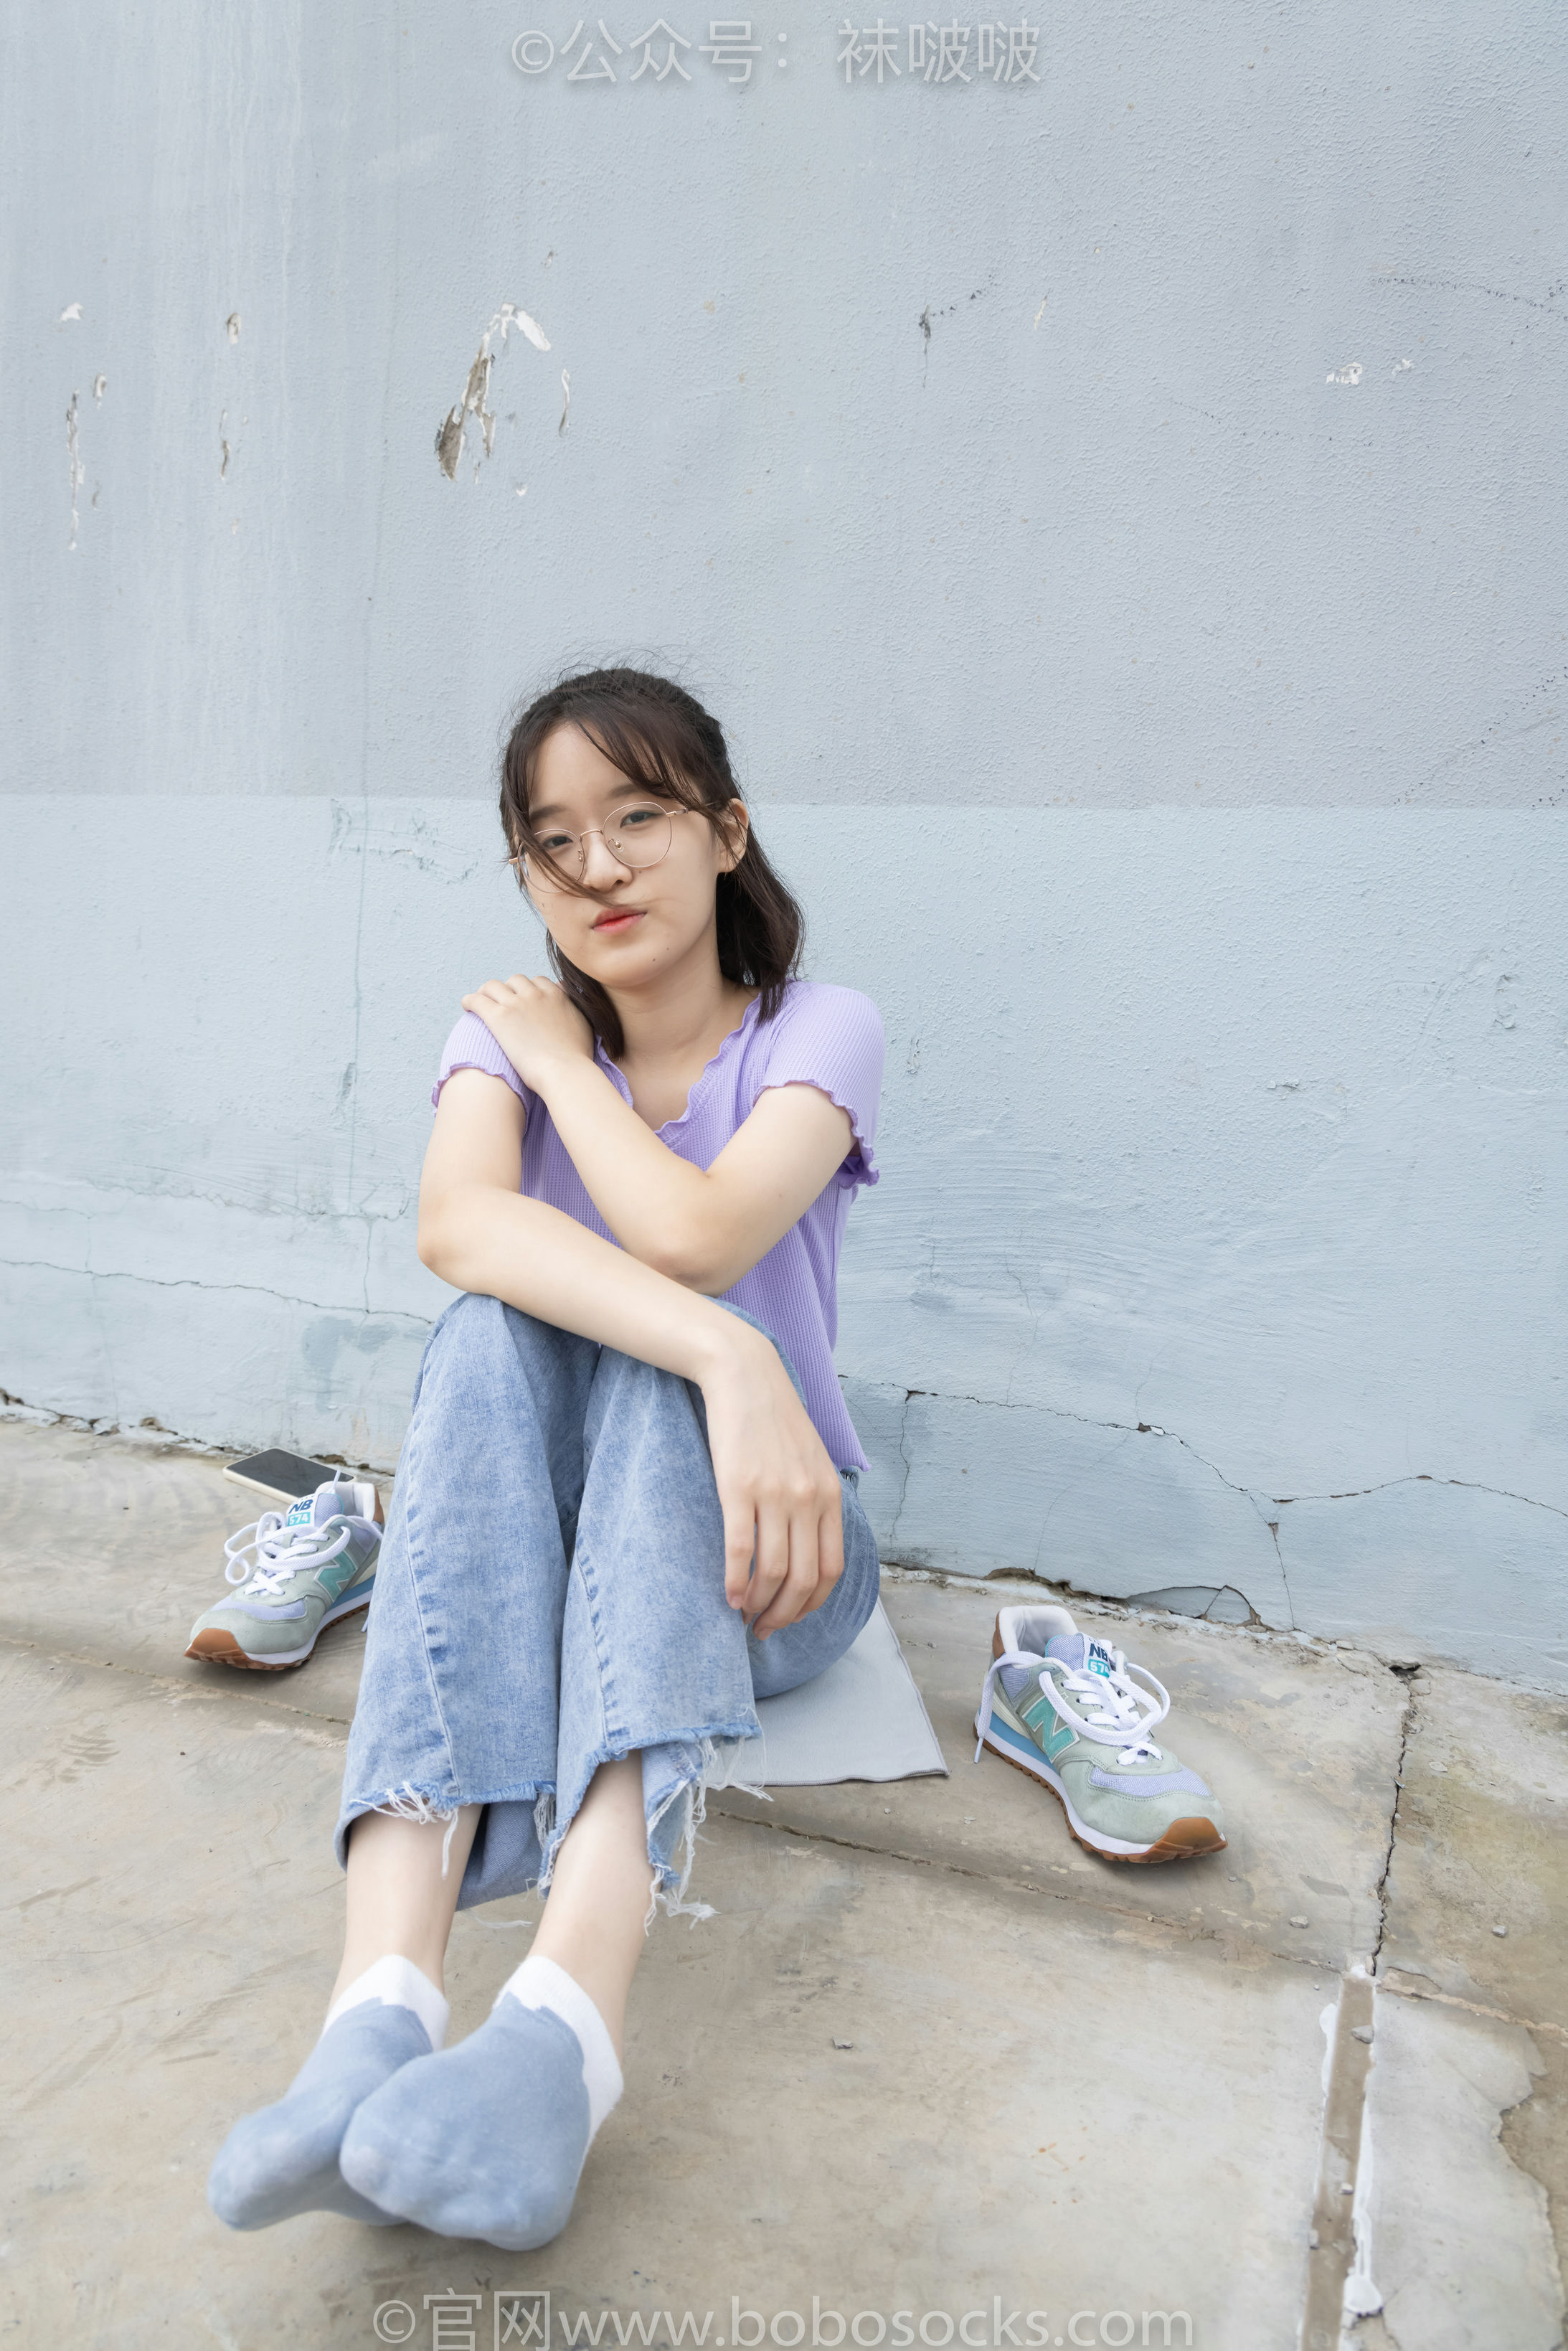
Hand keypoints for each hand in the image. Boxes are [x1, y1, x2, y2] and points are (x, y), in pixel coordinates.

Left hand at [460, 974, 594, 1091]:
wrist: (564, 1071)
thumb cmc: (576, 1057)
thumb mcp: (582, 1024)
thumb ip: (572, 1005)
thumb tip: (563, 990)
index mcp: (556, 995)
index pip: (537, 981)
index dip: (528, 990)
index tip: (522, 1000)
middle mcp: (535, 994)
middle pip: (515, 980)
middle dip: (507, 990)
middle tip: (501, 1004)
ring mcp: (516, 1003)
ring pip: (493, 986)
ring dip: (487, 992)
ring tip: (482, 1004)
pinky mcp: (498, 1017)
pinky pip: (477, 1000)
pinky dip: (470, 1001)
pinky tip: (467, 1007)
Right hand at [698, 1325, 845, 1638]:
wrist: (745, 1377)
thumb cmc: (774, 1421)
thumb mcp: (811, 1459)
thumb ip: (816, 1499)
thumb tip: (810, 1545)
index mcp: (829, 1496)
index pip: (831, 1569)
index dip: (812, 1603)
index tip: (793, 1616)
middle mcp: (808, 1499)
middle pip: (803, 1579)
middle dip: (785, 1614)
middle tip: (765, 1629)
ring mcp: (774, 1495)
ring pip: (773, 1572)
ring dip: (759, 1605)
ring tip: (744, 1617)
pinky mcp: (738, 1488)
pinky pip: (741, 1550)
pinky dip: (736, 1582)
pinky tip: (729, 1596)